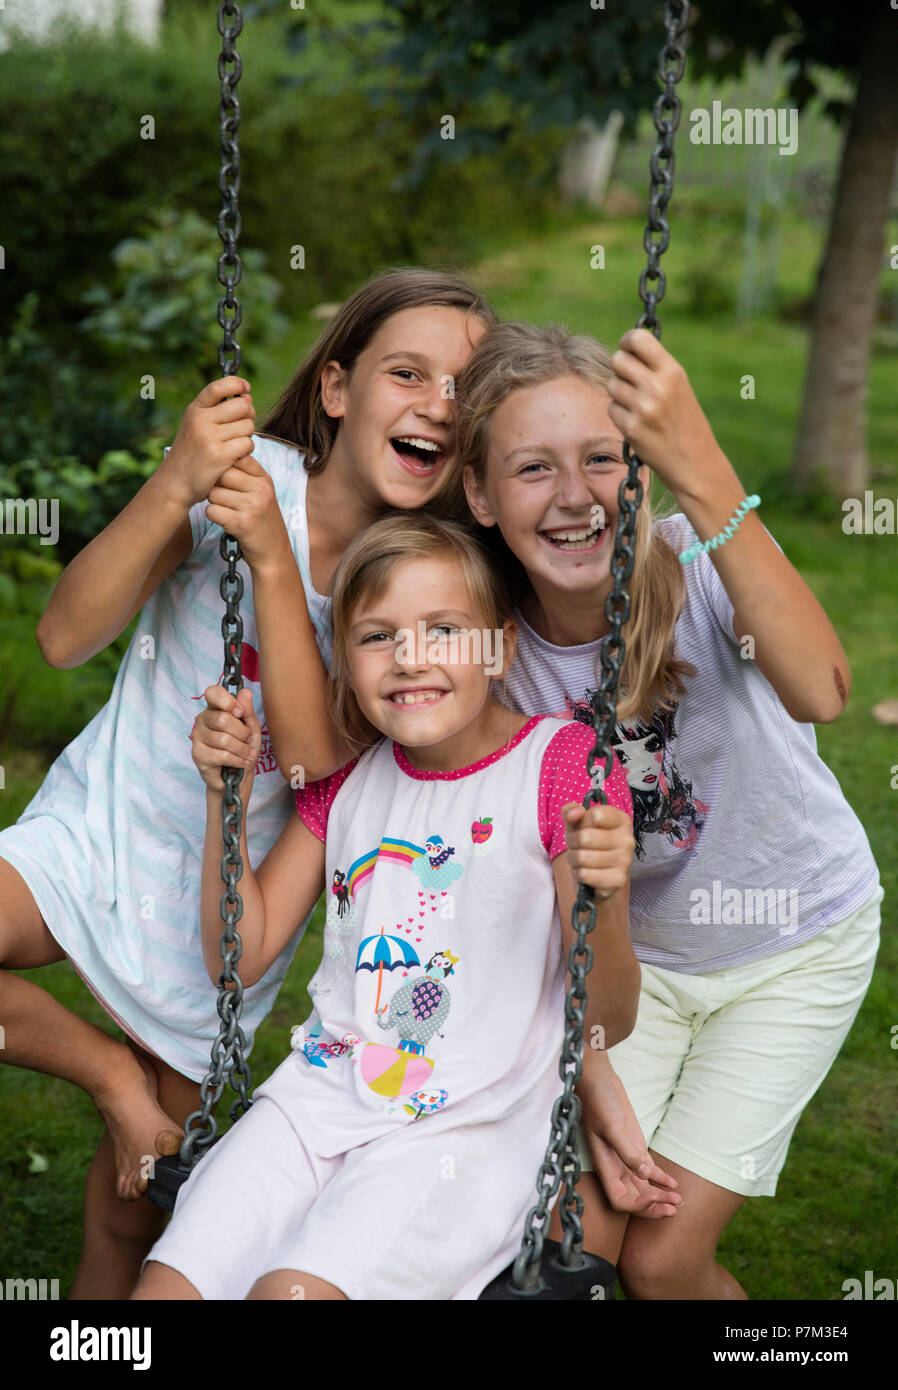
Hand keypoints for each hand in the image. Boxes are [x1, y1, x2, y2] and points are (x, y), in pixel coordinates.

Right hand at [161, 377, 255, 509]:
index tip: (246, 388)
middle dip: (248, 416)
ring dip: (247, 436)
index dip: (236, 383)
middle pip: (242, 406)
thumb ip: (218, 411)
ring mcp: (209, 438)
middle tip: (240, 428)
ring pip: (248, 426)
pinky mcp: (219, 456)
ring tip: (234, 445)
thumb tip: (247, 398)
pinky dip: (246, 450)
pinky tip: (235, 456)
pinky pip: (247, 444)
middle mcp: (200, 420)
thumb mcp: (196, 426)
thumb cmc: (192, 453)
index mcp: (195, 410)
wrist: (176, 482)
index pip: (218, 387)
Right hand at [191, 685, 260, 792]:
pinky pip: (221, 755)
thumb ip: (248, 710)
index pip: (213, 693)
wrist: (239, 776)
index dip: (228, 701)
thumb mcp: (251, 728)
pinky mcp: (198, 754)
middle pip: (223, 719)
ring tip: (246, 754)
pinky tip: (240, 763)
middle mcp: (203, 719)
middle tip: (248, 740)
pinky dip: (237, 760)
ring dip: (242, 749)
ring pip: (224, 739)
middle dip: (242, 733)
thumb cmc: (243, 748)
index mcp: (215, 708)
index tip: (241, 713)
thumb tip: (246, 692)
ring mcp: (198, 737)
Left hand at [203, 451, 292, 571]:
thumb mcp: (262, 493)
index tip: (226, 481)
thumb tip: (220, 455)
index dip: (225, 467)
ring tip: (227, 511)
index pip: (237, 457)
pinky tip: (225, 521)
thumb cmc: (263, 521)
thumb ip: (246, 474)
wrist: (274, 553)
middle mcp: (260, 490)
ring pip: (214, 493)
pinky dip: (214, 517)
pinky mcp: (241, 523)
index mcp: (264, 479)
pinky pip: (212, 511)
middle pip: (221, 474)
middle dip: (216, 486)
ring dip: (214, 503)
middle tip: (224, 499)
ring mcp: (252, 506)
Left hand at [562, 801, 634, 900]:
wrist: (597, 875)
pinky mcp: (618, 880)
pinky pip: (585, 874)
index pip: (595, 815)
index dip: (581, 822)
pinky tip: (586, 872)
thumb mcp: (576, 823)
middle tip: (577, 846)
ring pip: (583, 857)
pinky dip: (578, 874)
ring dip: (574, 859)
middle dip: (573, 843)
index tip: (584, 827)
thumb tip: (575, 813)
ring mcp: (625, 861)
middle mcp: (627, 839)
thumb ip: (571, 810)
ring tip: (581, 859)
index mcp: (621, 820)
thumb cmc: (587, 843)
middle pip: (585, 837)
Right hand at [579, 1058, 681, 1217]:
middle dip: (653, 1208)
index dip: (637, 1205)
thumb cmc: (598, 1102)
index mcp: (605, 1166)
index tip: (654, 1196)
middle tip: (674, 1208)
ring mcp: (626, 1157)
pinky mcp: (635, 1146)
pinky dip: (661, 1180)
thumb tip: (644, 1175)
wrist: (598, 1080)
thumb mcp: (612, 1126)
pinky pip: (649, 1170)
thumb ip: (627, 1151)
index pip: (620, 1200)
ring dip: (660, 1197)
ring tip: (678, 1202)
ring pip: (643, 1187)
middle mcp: (615, 1167)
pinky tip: (674, 1185)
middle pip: (634, 1199)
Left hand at [606, 328, 725, 497]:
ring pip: (612, 385)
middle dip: (621, 368)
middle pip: (618, 360)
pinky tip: (637, 422)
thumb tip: (623, 350)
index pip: (638, 339)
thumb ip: (654, 368)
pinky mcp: (631, 428)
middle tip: (633, 381)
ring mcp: (642, 408)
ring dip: (620, 393)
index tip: (627, 348)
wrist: (694, 462)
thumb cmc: (685, 421)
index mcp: (673, 372)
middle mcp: (657, 387)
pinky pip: (611, 408)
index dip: (627, 341)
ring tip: (640, 405)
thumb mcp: (679, 387)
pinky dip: (620, 414)